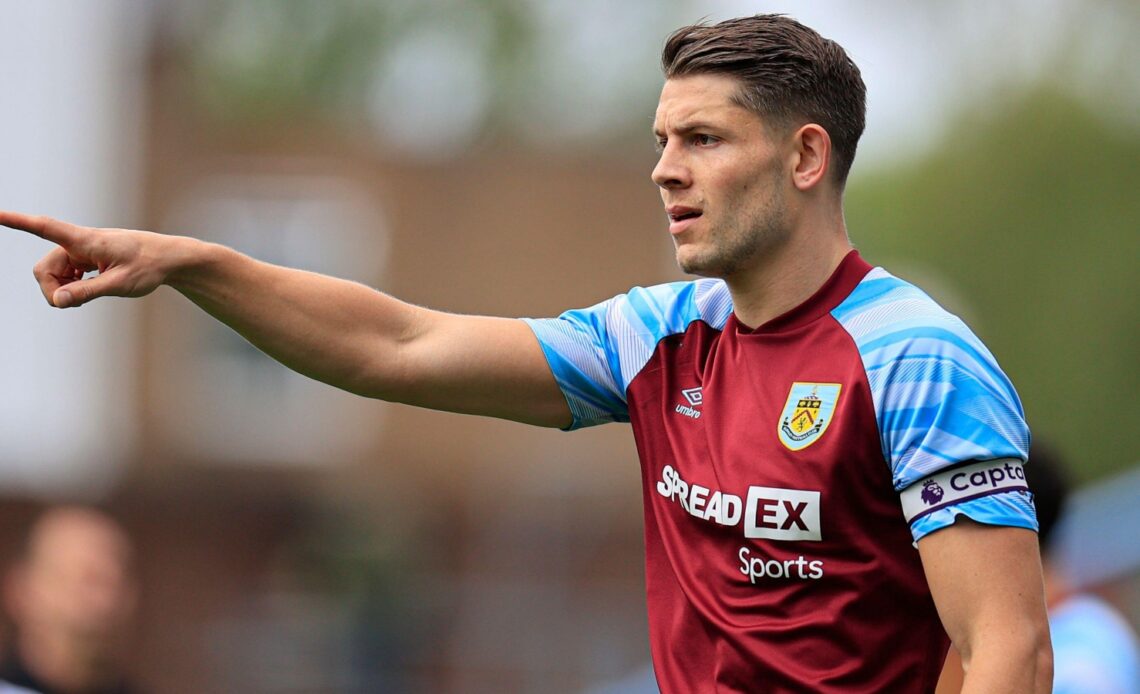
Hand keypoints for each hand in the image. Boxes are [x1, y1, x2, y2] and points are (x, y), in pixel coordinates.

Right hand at [1, 211, 175, 307]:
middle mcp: (78, 242)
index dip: (17, 221)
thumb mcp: (119, 284)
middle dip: (53, 290)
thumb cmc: (148, 267)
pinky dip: (70, 287)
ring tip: (91, 293)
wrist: (168, 258)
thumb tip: (56, 300)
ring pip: (53, 275)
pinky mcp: (85, 259)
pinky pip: (64, 276)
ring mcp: (81, 251)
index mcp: (85, 240)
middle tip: (74, 303)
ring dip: (63, 290)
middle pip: (43, 270)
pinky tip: (88, 289)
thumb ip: (87, 292)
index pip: (44, 227)